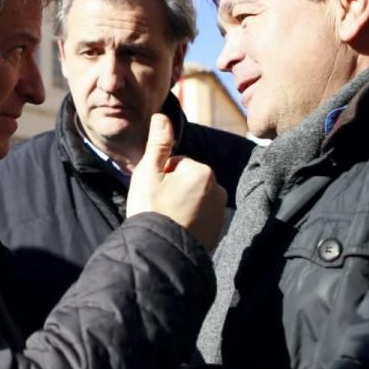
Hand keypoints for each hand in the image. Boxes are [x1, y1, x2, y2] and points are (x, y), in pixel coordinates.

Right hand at [127, 113, 225, 249]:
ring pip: (195, 198)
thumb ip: (159, 143)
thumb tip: (162, 115)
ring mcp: (220, 211)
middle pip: (188, 180)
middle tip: (160, 207)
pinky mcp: (219, 230)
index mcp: (203, 171)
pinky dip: (191, 220)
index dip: (162, 176)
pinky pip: (201, 216)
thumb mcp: (148, 172)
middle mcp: (218, 189)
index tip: (155, 194)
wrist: (159, 252)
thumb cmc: (151, 210)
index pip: (177, 163)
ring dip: (183, 204)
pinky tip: (177, 228)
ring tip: (168, 219)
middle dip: (174, 189)